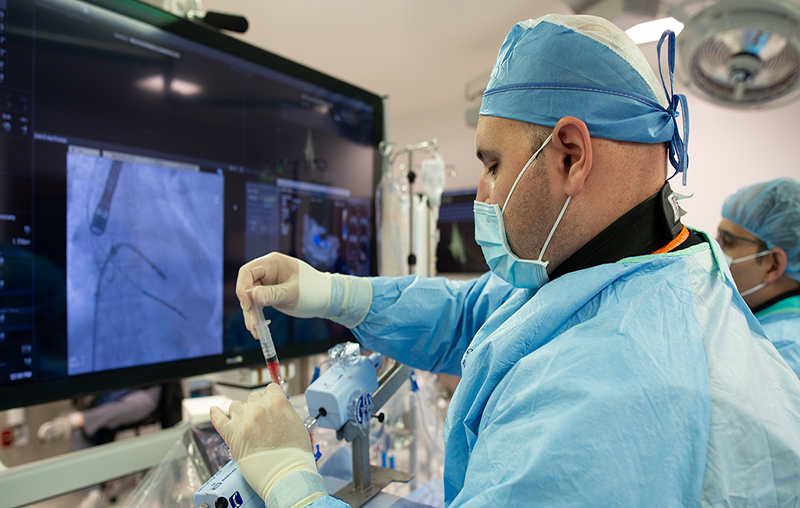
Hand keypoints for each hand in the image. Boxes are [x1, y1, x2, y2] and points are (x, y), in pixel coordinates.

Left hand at [210, 384, 319, 500]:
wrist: (285, 474)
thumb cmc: (295, 455)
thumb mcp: (297, 425)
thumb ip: (285, 412)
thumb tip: (277, 411)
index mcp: (277, 402)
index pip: (271, 389)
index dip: (272, 397)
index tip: (271, 404)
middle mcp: (258, 407)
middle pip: (254, 397)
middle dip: (258, 407)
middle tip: (262, 421)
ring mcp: (243, 420)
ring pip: (236, 406)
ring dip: (241, 412)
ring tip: (245, 422)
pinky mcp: (231, 434)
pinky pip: (218, 419)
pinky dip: (215, 414)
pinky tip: (214, 410)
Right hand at [236, 252, 331, 337]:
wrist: (326, 299)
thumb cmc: (313, 291)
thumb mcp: (293, 293)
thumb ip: (273, 294)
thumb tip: (252, 295)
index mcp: (273, 263)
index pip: (248, 271)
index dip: (243, 287)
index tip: (247, 304)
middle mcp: (267, 271)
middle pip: (246, 286)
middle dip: (247, 306)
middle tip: (252, 324)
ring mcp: (267, 283)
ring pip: (250, 298)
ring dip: (251, 315)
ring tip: (256, 331)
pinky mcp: (269, 295)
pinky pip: (257, 305)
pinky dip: (256, 317)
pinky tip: (258, 330)